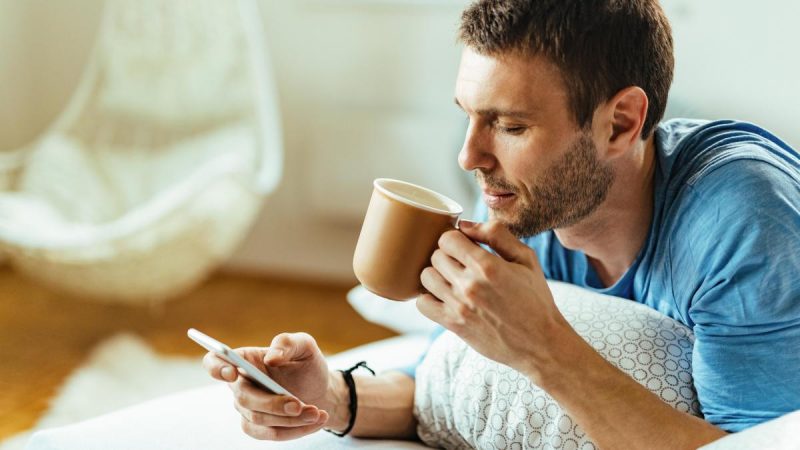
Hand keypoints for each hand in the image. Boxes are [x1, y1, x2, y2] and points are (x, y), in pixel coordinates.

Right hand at [203, 332, 333, 440]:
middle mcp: (240, 384)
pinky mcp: (258, 427)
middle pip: (243, 398)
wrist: (320, 389)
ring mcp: (247, 408)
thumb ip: (288, 343)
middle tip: (299, 405)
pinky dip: (295, 430)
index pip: (215, 360)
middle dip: (272, 404)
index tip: (232, 372)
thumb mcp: (304, 346)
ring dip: (290, 419)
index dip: (217, 367)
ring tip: (316, 413)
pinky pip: (270, 434)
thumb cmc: (307, 364)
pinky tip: (315, 422)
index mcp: (245, 359)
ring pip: (259, 419)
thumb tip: (272, 357)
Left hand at [416, 220, 571, 379]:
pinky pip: (423, 304)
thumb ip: (496, 234)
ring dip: (437, 274)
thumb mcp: (526, 259)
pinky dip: (428, 297)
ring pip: (426, 277)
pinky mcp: (454, 325)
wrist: (541, 343)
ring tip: (452, 278)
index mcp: (487, 266)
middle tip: (461, 263)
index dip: (455, 238)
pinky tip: (444, 296)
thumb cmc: (536, 298)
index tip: (464, 246)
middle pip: (436, 256)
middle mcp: (469, 285)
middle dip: (447, 255)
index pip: (447, 238)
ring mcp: (459, 307)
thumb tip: (464, 224)